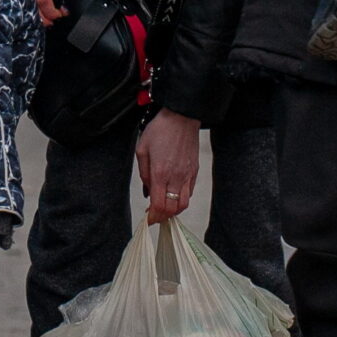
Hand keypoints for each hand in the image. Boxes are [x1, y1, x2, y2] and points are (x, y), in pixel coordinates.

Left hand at [135, 109, 200, 223]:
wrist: (181, 118)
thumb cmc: (159, 131)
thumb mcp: (142, 150)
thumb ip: (143, 173)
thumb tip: (147, 191)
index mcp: (160, 173)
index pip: (159, 205)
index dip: (153, 217)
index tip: (148, 219)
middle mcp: (176, 177)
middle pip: (172, 209)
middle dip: (162, 217)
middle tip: (154, 216)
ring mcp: (187, 175)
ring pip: (184, 204)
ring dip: (173, 211)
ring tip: (164, 209)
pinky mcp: (195, 172)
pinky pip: (189, 193)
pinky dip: (181, 200)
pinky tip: (173, 195)